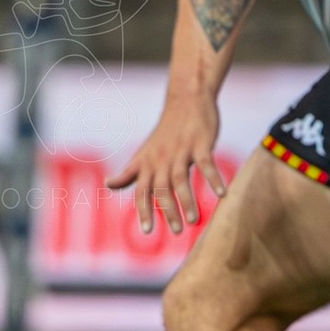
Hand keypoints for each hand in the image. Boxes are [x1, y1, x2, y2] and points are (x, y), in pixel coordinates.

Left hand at [106, 93, 226, 235]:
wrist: (186, 98)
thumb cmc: (165, 132)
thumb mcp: (144, 152)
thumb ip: (129, 172)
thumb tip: (108, 185)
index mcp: (147, 163)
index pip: (141, 191)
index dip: (143, 210)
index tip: (147, 231)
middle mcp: (161, 159)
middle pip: (161, 188)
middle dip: (167, 211)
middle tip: (176, 231)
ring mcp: (181, 150)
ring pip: (181, 179)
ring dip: (187, 200)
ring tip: (194, 221)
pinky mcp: (200, 143)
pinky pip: (206, 164)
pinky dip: (213, 179)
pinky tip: (222, 195)